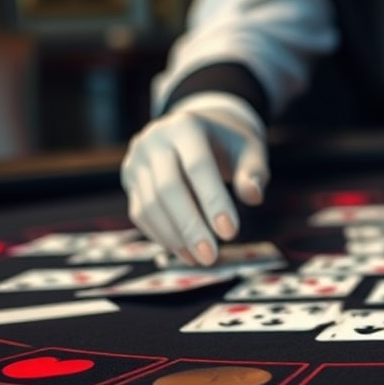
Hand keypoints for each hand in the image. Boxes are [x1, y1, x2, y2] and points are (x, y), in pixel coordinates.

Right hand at [121, 93, 268, 264]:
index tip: (230, 232)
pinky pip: (141, 213)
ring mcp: (136, 160)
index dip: (213, 201)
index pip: (197, 166)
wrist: (199, 128)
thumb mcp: (249, 149)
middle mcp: (154, 140)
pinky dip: (162, 236)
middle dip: (190, 227)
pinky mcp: (130, 180)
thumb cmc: (229, 143)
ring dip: (175, 238)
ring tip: (201, 259)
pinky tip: (185, 252)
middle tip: (211, 256)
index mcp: (185, 125)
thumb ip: (254, 172)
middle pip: (168, 188)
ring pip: (149, 205)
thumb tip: (253, 196)